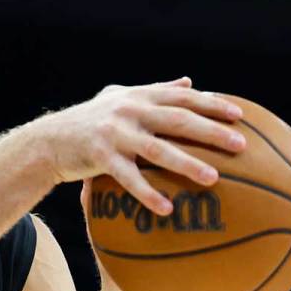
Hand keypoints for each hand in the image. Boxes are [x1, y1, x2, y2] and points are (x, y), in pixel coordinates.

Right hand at [33, 77, 245, 214]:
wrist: (49, 140)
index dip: (212, 104)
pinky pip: (129, 178)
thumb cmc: (91, 119)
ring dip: (187, 164)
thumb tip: (190, 81)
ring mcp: (115, 133)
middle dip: (211, 132)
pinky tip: (167, 208)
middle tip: (240, 145)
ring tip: (213, 179)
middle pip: (178, 120)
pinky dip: (148, 193)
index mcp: (140, 96)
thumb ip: (156, 89)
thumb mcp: (121, 98)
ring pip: (157, 150)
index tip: (240, 115)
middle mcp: (130, 110)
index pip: (183, 97)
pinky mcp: (100, 156)